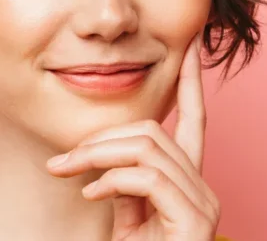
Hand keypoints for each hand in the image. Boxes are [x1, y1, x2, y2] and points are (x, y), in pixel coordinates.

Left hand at [46, 35, 219, 239]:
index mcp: (186, 181)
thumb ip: (118, 182)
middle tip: (64, 159)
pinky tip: (91, 195)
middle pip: (153, 132)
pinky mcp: (194, 222)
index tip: (189, 45)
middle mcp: (202, 188)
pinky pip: (148, 177)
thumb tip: (95, 158)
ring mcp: (202, 204)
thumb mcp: (120, 214)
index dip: (192, 80)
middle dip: (101, 138)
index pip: (194, 119)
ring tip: (69, 174)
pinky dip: (112, 180)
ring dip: (98, 156)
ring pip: (147, 148)